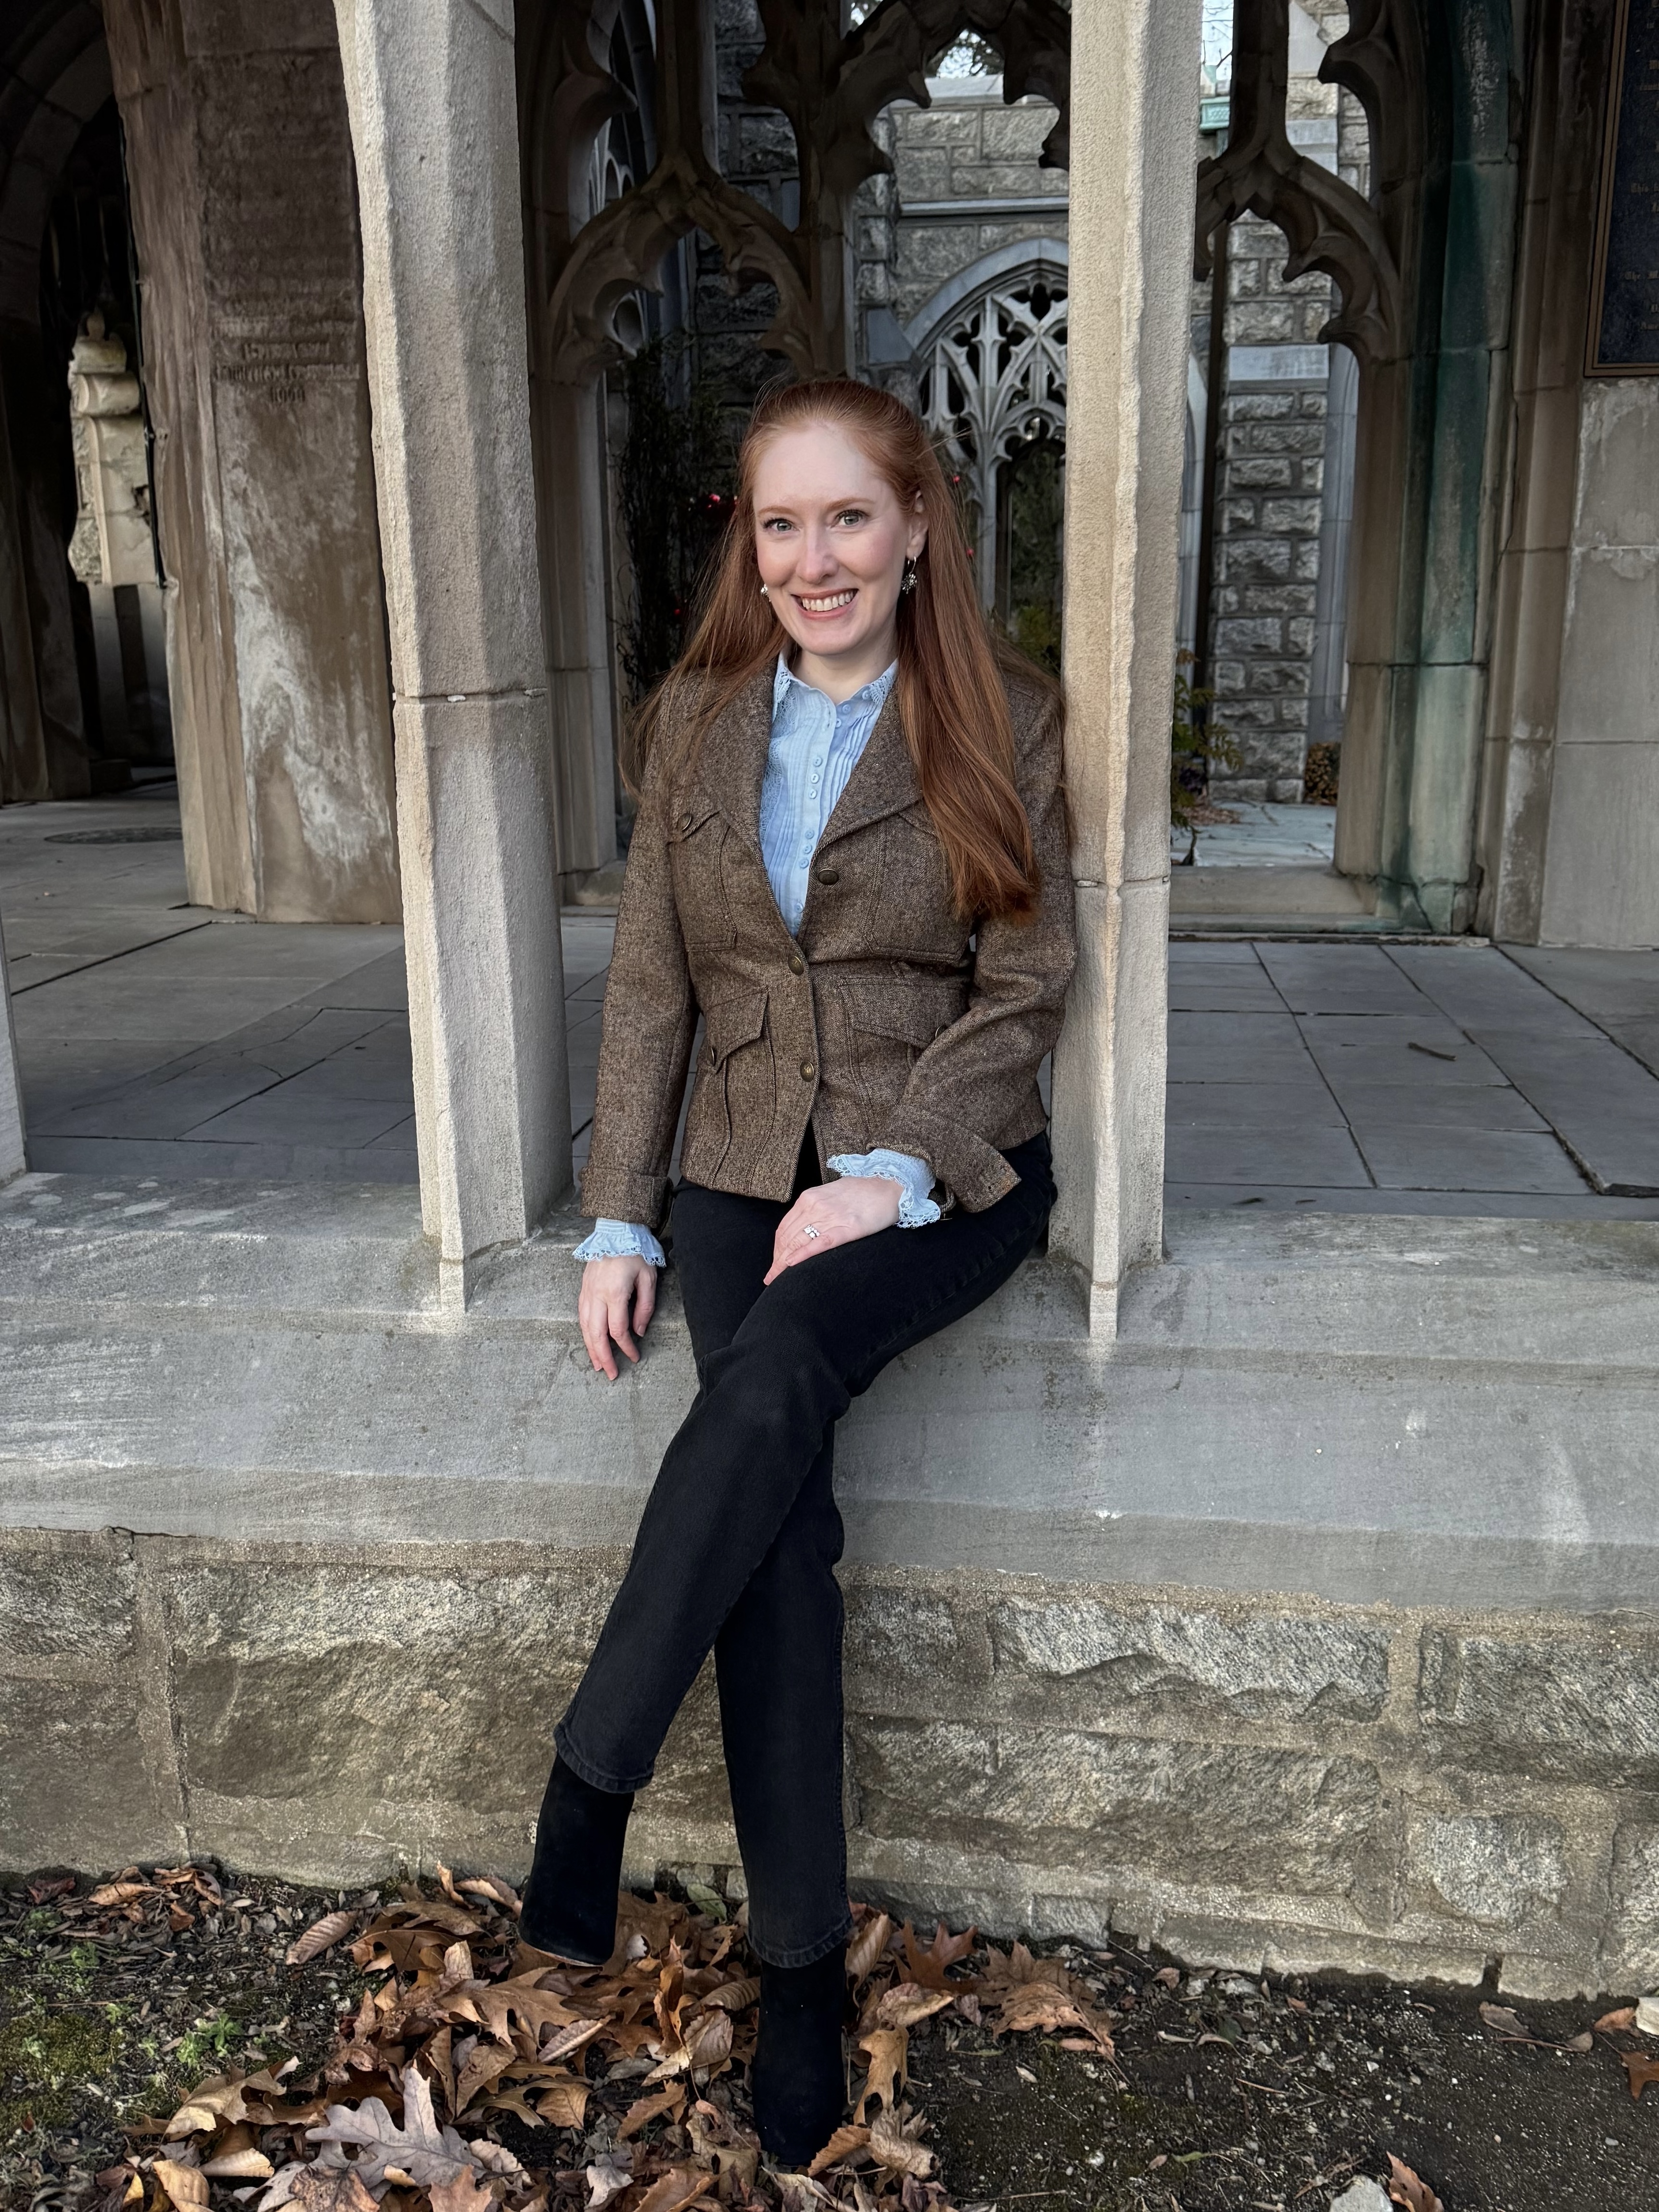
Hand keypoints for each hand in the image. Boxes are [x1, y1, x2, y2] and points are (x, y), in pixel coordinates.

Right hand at [579, 1254, 657, 1379]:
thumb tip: (639, 1331)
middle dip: (603, 1356)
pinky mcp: (583, 1289)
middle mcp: (597, 1295)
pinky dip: (585, 1333)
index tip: (635, 1357)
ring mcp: (587, 1292)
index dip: (626, 1347)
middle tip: (610, 1373)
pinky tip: (590, 1342)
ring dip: (590, 1348)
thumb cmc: (636, 1253)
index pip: (618, 1329)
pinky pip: (581, 1316)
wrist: (617, 1230)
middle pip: (596, 1333)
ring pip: (584, 1327)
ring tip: (597, 1364)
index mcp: (615, 1293)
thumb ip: (645, 1307)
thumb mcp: (648, 1278)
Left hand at [764, 1175, 901, 1283]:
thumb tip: (803, 1228)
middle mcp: (815, 1205)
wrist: (892, 1184)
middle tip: (771, 1277)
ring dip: (784, 1263)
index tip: (773, 1263)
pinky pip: (820, 1243)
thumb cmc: (864, 1190)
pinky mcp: (848, 1227)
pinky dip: (803, 1255)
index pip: (784, 1227)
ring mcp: (831, 1216)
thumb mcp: (831, 1194)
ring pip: (798, 1242)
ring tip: (777, 1279)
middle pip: (787, 1237)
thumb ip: (815, 1209)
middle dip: (777, 1260)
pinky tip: (792, 1265)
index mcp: (809, 1198)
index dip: (776, 1249)